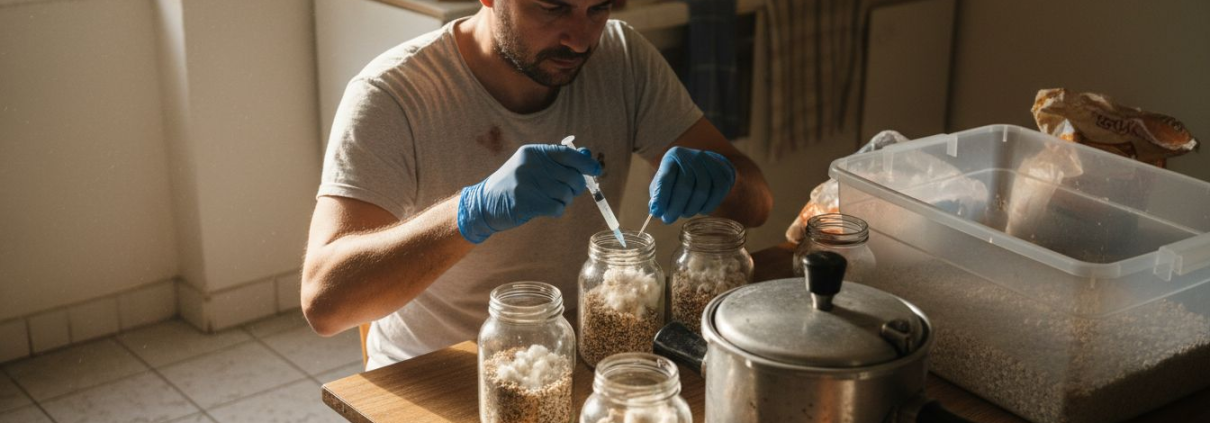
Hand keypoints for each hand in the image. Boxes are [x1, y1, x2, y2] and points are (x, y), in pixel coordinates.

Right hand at [458, 144, 601, 242]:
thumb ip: (558, 161)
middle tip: (568, 191)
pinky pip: (558, 208)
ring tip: (549, 199)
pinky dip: (556, 210)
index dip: (586, 163)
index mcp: (533, 152)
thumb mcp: (532, 166)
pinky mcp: (527, 203)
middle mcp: (531, 165)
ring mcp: (528, 184)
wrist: (484, 203)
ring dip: (564, 200)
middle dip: (576, 187)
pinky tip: (544, 208)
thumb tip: (588, 156)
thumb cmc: (514, 184)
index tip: (596, 170)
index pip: (568, 154)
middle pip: (572, 176)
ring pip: (566, 194)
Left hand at [649, 147, 735, 223]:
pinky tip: (700, 210)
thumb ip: (659, 194)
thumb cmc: (681, 176)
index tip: (657, 213)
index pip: (666, 178)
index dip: (661, 197)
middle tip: (668, 219)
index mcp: (674, 156)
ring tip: (684, 213)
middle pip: (685, 186)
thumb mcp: (666, 180)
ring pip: (701, 192)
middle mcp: (692, 157)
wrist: (707, 164)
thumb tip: (655, 210)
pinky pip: (717, 193)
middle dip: (675, 207)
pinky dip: (708, 206)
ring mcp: (709, 164)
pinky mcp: (723, 173)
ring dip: (691, 208)